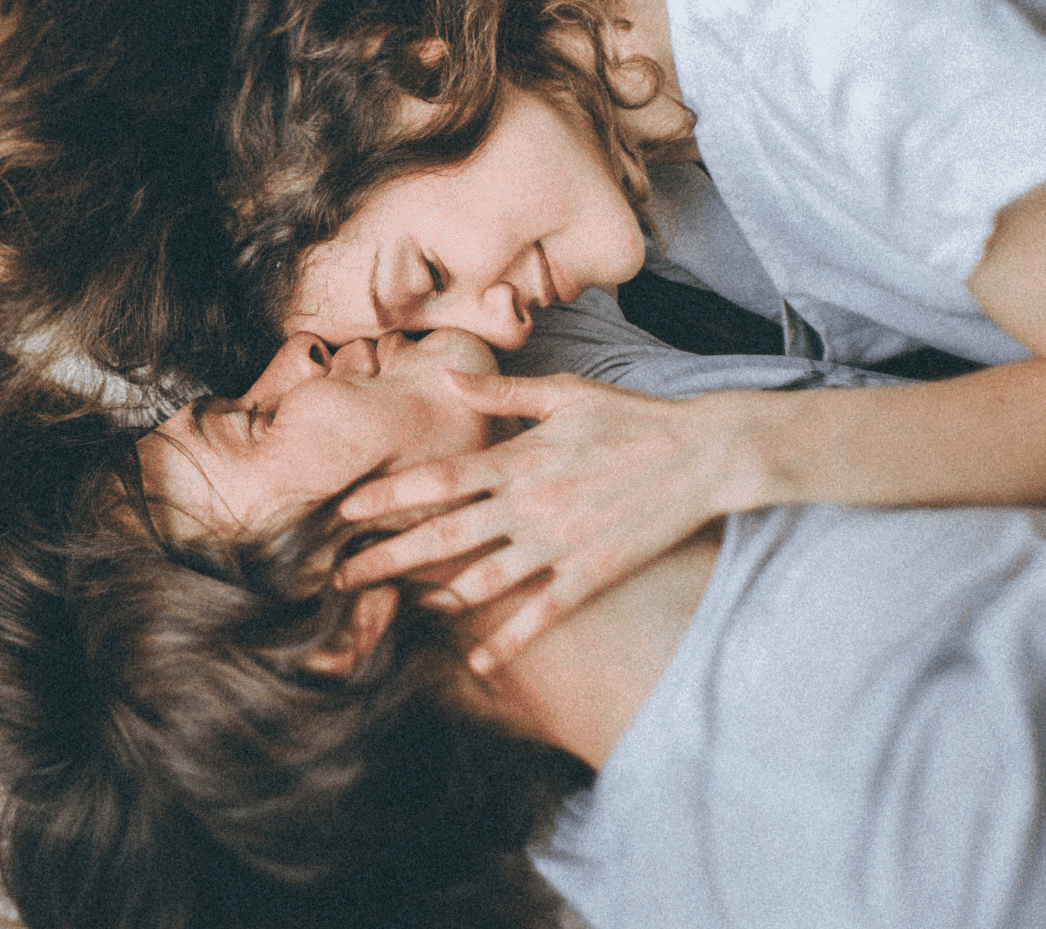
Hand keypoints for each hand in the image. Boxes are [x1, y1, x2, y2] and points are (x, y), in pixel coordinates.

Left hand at [334, 370, 757, 672]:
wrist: (703, 455)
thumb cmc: (632, 417)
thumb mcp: (565, 393)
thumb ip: (502, 395)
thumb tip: (445, 378)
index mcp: (521, 459)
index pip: (439, 479)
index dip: (388, 495)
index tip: (346, 510)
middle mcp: (531, 505)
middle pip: (444, 537)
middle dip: (387, 557)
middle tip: (342, 576)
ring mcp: (560, 544)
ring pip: (483, 581)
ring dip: (434, 600)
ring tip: (396, 612)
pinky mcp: (591, 574)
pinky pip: (540, 615)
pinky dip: (507, 642)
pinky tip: (478, 666)